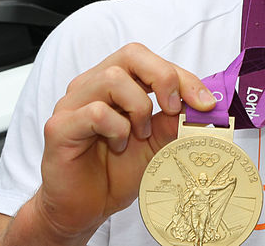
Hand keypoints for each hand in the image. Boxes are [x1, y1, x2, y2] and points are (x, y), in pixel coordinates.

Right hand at [32, 42, 214, 242]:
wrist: (83, 209)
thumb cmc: (116, 171)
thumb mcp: (157, 143)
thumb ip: (175, 121)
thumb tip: (202, 106)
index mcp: (115, 82)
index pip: (151, 60)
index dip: (182, 76)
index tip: (205, 102)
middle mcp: (92, 85)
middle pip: (131, 54)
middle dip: (163, 77)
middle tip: (173, 108)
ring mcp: (72, 103)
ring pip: (113, 78)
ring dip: (138, 108)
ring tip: (139, 134)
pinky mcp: (59, 127)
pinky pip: (95, 112)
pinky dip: (117, 128)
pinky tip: (117, 145)